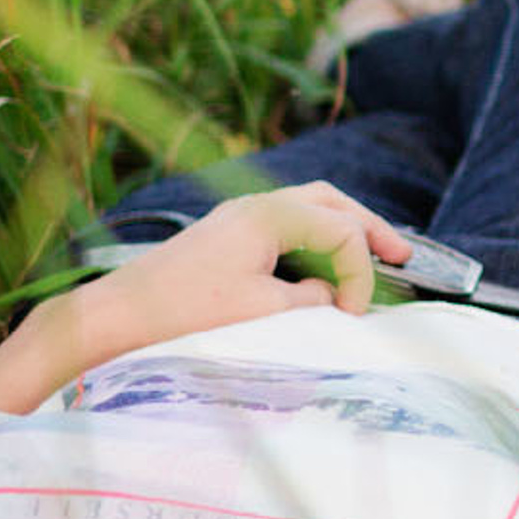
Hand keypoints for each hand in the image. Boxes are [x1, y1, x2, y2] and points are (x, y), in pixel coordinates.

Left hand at [100, 184, 413, 344]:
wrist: (117, 316)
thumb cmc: (185, 312)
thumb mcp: (263, 310)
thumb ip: (311, 298)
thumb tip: (332, 297)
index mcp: (270, 215)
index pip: (341, 232)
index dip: (360, 273)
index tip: (354, 313)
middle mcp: (256, 206)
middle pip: (332, 202)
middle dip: (369, 228)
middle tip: (401, 255)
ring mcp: (239, 218)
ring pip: (310, 208)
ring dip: (344, 230)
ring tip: (374, 254)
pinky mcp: (228, 237)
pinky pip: (287, 225)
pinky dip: (316, 240)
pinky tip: (324, 265)